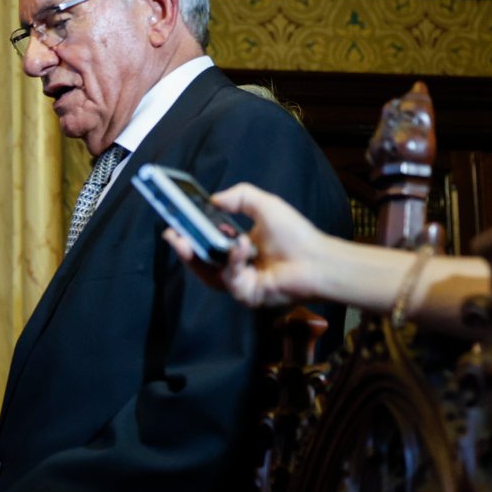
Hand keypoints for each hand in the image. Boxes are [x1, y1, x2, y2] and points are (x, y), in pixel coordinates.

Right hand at [163, 182, 326, 309]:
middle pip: (201, 261)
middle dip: (184, 247)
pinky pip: (229, 278)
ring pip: (208, 273)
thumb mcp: (265, 206)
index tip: (178, 221)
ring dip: (200, 255)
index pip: (208, 241)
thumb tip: (213, 198)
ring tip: (189, 240)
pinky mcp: (245, 294)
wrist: (318, 260)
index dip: (192, 233)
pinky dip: (232, 260)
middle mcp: (236, 266)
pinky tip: (241, 246)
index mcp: (237, 247)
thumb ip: (240, 196)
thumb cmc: (296, 236)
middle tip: (173, 234)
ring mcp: (239, 282)